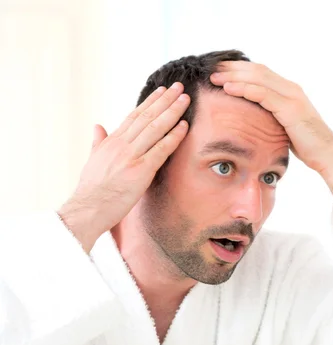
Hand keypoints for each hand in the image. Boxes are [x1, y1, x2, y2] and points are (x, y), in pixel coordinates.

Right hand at [59, 83, 189, 251]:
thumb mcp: (92, 161)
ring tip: (185, 99)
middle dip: (165, 100)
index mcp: (111, 142)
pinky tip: (184, 125)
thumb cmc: (90, 190)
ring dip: (172, 112)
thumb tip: (98, 126)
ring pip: (155, 128)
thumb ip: (98, 142)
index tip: (162, 91)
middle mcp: (121, 145)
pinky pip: (161, 149)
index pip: (134, 116)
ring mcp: (131, 157)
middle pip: (147, 117)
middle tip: (180, 87)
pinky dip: (174, 136)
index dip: (150, 102)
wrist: (87, 209)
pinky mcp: (140, 171)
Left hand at [210, 61, 332, 173]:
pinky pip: (263, 94)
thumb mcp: (284, 127)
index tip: (219, 71)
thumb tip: (254, 122)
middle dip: (233, 68)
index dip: (239, 69)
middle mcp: (290, 89)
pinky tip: (229, 89)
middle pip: (256, 70)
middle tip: (212, 68)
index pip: (260, 73)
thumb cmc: (306, 145)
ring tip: (214, 77)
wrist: (327, 155)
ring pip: (258, 78)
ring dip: (234, 76)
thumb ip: (272, 118)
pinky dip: (245, 89)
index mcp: (288, 91)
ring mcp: (292, 97)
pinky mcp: (291, 109)